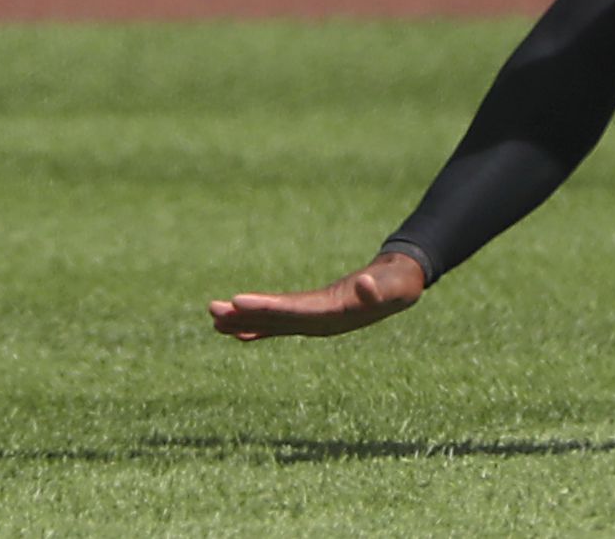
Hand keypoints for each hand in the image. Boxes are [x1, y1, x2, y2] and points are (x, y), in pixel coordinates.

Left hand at [208, 251, 426, 341]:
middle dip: (245, 316)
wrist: (401, 287)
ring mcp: (315, 322)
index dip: (265, 308)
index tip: (238, 302)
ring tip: (214, 318)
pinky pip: (280, 325)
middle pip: (276, 321)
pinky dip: (258, 327)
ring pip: (274, 323)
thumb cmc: (398, 283)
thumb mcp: (393, 284)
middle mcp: (319, 323)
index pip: (294, 312)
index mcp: (335, 315)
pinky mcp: (313, 316)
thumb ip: (379, 287)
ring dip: (244, 321)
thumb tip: (366, 285)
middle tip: (213, 311)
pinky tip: (237, 331)